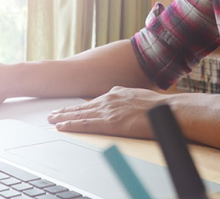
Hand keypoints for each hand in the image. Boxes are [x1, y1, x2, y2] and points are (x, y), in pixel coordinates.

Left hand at [45, 86, 167, 138]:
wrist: (167, 111)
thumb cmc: (158, 107)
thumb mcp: (138, 95)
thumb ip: (126, 97)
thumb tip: (121, 97)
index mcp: (116, 93)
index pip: (92, 101)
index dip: (79, 105)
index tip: (69, 108)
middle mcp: (108, 100)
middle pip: (82, 106)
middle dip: (66, 110)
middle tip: (52, 113)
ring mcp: (108, 110)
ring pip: (80, 114)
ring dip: (63, 117)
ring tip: (51, 119)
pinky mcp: (109, 122)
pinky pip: (85, 124)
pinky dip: (71, 125)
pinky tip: (61, 126)